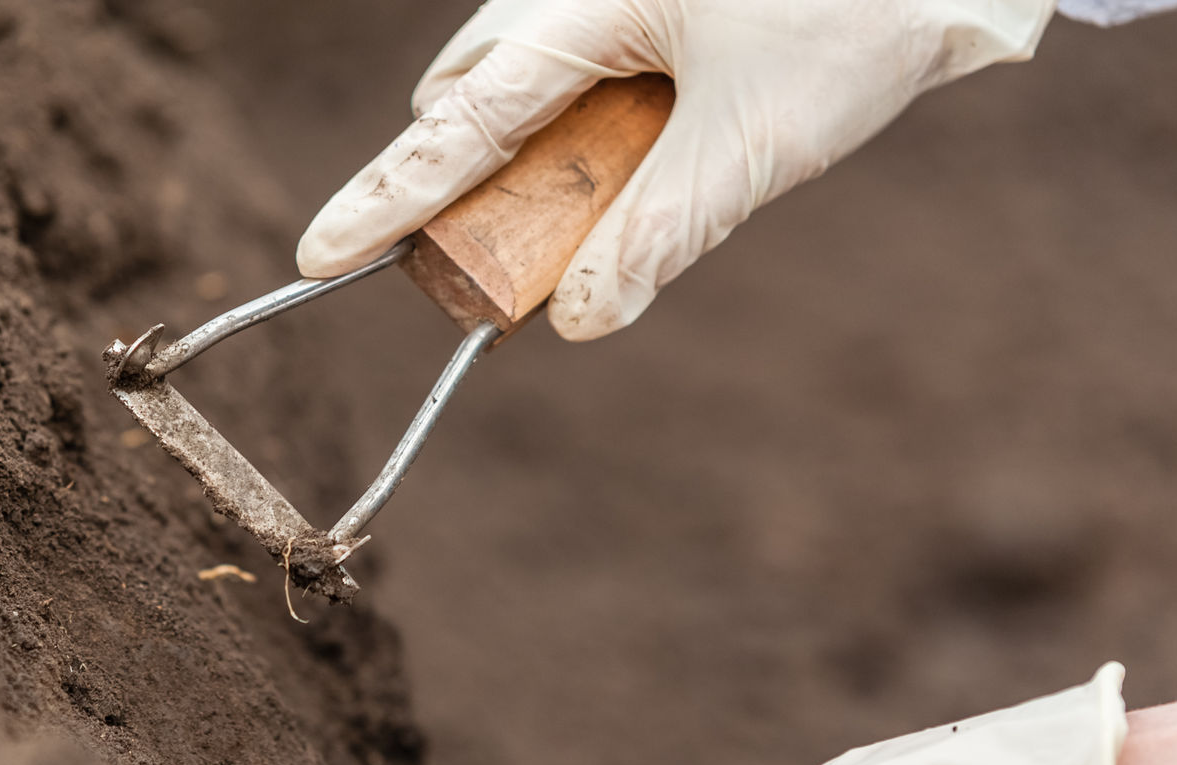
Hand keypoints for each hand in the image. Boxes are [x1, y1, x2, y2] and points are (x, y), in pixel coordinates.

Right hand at [298, 0, 1056, 339]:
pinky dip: (577, 134)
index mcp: (584, 7)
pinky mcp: (642, 14)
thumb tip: (577, 320)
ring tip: (593, 206)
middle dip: (460, 175)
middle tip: (494, 260)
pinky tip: (633, 154)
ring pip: (518, 85)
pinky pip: (573, 77)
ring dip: (528, 159)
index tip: (320, 256)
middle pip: (470, 95)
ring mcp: (604, 0)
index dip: (387, 198)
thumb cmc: (856, 13)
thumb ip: (657, 233)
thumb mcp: (752, 145)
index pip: (460, 122)